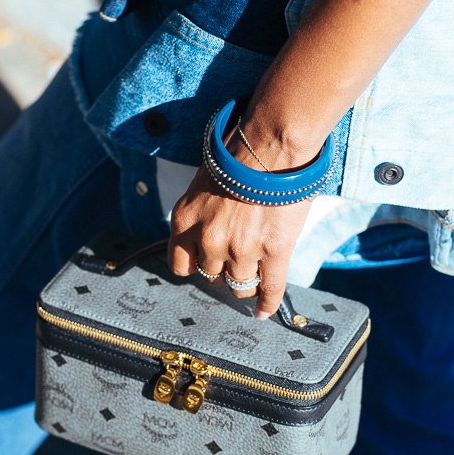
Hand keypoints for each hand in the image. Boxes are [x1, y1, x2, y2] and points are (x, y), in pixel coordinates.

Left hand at [168, 164, 311, 319]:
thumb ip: (202, 214)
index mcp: (185, 221)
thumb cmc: (239, 155)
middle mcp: (209, 240)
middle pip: (212, 276)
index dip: (195, 267)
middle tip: (236, 261)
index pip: (180, 265)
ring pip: (240, 285)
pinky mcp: (273, 252)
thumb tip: (210, 235)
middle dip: (223, 271)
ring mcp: (241, 249)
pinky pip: (269, 287)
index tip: (204, 266)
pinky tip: (265, 310)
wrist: (271, 144)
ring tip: (254, 275)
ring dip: (246, 282)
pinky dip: (268, 302)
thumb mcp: (203, 184)